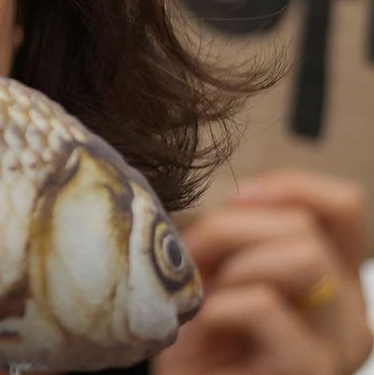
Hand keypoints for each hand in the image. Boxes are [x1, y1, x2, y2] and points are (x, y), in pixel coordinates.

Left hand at [155, 170, 372, 374]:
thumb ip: (241, 237)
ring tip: (201, 302)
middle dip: (229, 231)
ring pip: (301, 257)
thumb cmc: (197, 344)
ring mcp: (338, 349)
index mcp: (337, 284)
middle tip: (192, 265)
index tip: (235, 202)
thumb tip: (242, 198)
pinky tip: (201, 334)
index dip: (287, 188)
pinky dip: (217, 307)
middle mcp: (352, 318)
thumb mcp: (220, 275)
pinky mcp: (311, 371)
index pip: (343, 207)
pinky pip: (263, 304)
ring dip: (230, 267)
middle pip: (304, 227)